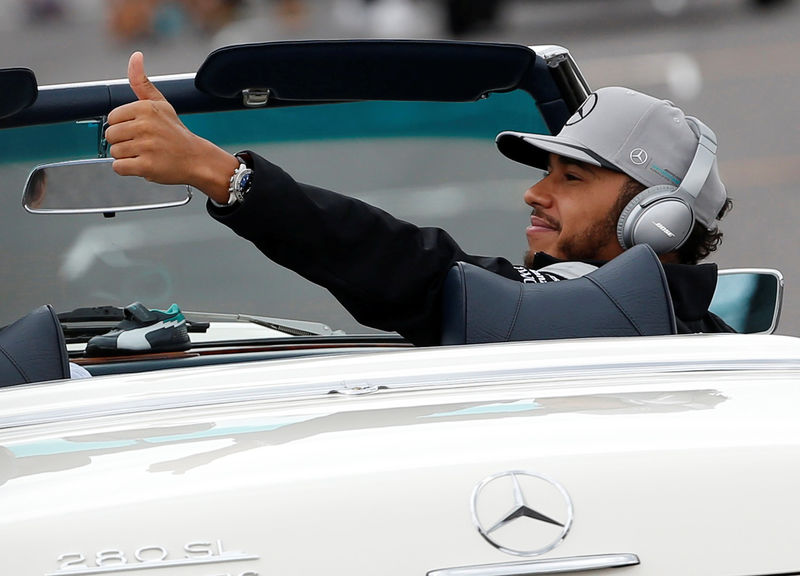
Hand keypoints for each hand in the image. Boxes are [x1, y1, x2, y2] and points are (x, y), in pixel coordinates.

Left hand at [106, 51, 238, 202]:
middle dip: (124, 142)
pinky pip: (119, 168)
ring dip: (127, 157)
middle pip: (110, 136)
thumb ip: (142, 82)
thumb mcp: (161, 104)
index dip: (123, 126)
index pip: (112, 118)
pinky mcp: (146, 166)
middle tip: (144, 144)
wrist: (197, 159)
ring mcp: (146, 147)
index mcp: (145, 108)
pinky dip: (128, 169)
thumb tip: (135, 56)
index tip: (140, 131)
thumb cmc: (176, 133)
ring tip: (146, 154)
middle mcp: (145, 126)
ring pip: (114, 152)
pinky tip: (144, 164)